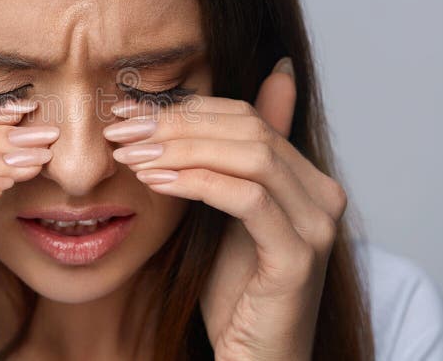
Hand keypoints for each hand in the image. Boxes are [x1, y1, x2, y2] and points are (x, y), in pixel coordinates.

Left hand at [104, 58, 347, 360]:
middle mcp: (322, 194)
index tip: (127, 111)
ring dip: (180, 149)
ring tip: (131, 156)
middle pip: (247, 128)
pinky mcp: (298, 257)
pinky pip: (246, 199)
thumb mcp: (221, 215)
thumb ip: (220, 165)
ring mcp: (316, 225)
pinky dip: (196, 182)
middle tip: (120, 129)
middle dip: (175, 123)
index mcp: (306, 177)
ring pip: (250, 156)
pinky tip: (155, 182)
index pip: (245, 115)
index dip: (184, 106)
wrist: (253, 356)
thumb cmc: (233, 291)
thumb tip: (204, 116)